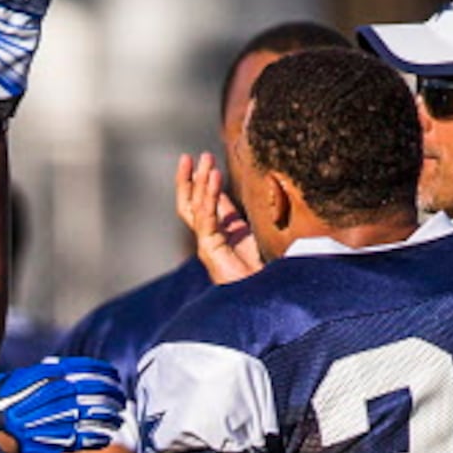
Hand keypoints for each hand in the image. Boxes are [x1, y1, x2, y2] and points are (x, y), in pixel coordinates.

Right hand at [0, 356, 125, 452]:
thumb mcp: (16, 378)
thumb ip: (40, 373)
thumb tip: (57, 367)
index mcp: (46, 376)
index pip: (85, 369)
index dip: (103, 372)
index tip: (113, 375)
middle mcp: (56, 395)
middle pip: (96, 391)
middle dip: (112, 393)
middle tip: (121, 396)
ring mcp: (58, 418)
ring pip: (96, 414)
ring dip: (111, 415)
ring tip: (119, 416)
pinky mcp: (57, 441)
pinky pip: (87, 438)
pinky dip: (100, 436)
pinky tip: (108, 436)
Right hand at [175, 152, 259, 284]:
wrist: (264, 295)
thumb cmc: (261, 271)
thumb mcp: (252, 235)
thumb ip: (241, 218)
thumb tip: (239, 197)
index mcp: (218, 236)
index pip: (202, 205)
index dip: (199, 183)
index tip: (201, 162)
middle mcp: (208, 240)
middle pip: (189, 205)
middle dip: (188, 181)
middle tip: (190, 157)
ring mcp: (206, 245)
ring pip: (195, 207)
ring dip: (199, 181)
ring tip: (205, 159)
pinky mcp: (210, 250)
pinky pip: (207, 217)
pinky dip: (209, 195)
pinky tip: (214, 176)